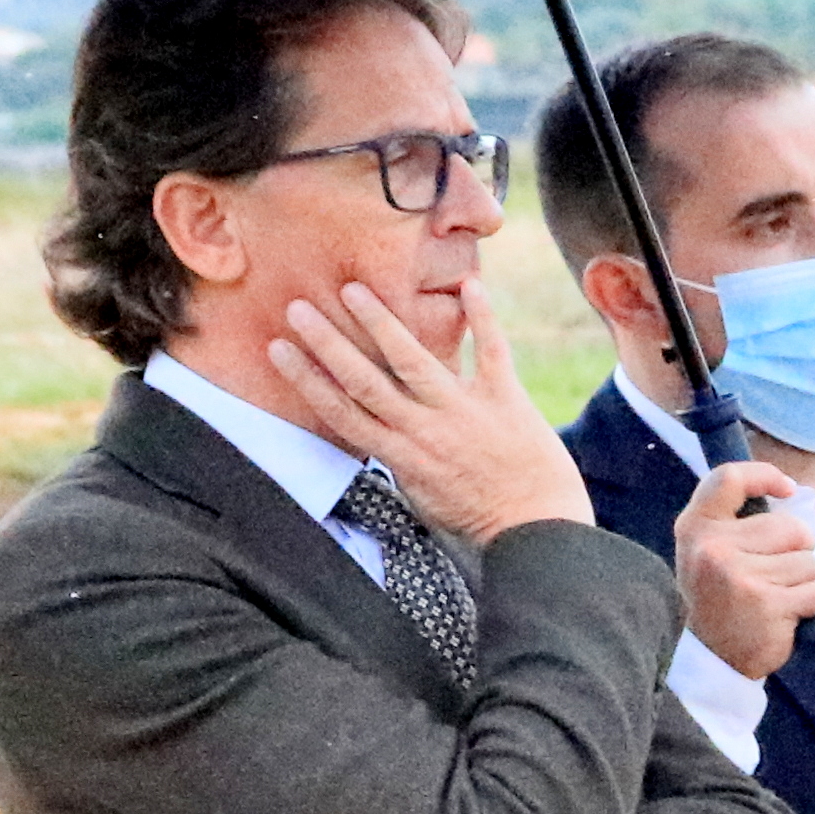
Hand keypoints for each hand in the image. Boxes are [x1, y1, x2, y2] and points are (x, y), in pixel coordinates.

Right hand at [269, 280, 591, 545]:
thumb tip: (373, 436)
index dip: (306, 379)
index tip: (278, 348)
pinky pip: (491, 351)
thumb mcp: (422, 497)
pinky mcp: (505, 400)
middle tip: (298, 308)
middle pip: (364, 381)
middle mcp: (424, 430)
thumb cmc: (478, 517)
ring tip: (354, 290)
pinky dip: (482, 317)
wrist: (536, 529)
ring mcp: (463, 412)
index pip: (341, 412)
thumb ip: (398, 462)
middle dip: (328, 343)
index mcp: (400, 456)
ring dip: (381, 323)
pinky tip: (471, 283)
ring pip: (413, 360)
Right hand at [674, 456, 814, 679]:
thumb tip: (789, 491)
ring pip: (809, 562)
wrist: (710, 661)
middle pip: (792, 528)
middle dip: (797, 553)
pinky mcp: (766, 604)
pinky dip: (813, 606)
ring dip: (804, 584)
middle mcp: (713, 548)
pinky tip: (786, 617)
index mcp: (696, 528)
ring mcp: (739, 576)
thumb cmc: (720, 601)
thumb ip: (734, 522)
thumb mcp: (708, 553)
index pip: (729, 479)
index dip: (764, 476)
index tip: (787, 489)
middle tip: (771, 580)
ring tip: (774, 601)